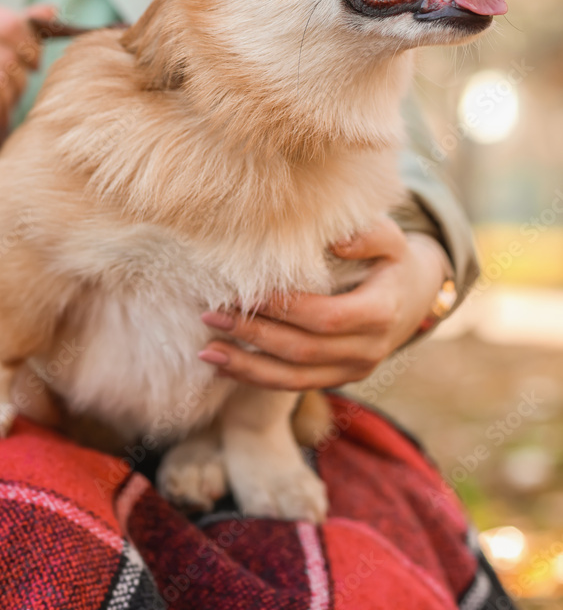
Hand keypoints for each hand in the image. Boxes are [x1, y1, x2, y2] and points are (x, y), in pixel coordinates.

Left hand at [199, 216, 450, 390]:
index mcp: (380, 312)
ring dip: (248, 367)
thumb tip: (334, 242)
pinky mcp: (339, 378)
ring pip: (295, 379)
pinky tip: (224, 366)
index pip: (326, 317)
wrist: (414, 296)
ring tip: (207, 351)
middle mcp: (368, 349)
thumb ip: (367, 235)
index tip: (246, 294)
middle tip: (211, 314)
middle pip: (303, 350)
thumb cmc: (392, 259)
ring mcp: (354, 370)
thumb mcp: (392, 238)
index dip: (284, 309)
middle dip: (254, 335)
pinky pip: (295, 386)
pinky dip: (257, 378)